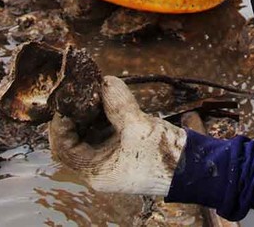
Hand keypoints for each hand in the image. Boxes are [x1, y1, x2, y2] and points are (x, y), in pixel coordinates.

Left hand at [49, 76, 186, 194]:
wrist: (193, 168)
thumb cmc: (165, 157)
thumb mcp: (140, 129)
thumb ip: (119, 105)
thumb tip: (105, 81)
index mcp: (95, 171)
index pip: (63, 148)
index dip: (61, 123)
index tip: (68, 99)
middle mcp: (98, 165)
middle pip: (73, 137)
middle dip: (77, 112)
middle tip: (82, 89)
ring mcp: (109, 155)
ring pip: (88, 129)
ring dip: (91, 109)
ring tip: (96, 88)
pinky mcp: (120, 145)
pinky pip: (104, 126)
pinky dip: (104, 111)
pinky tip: (108, 94)